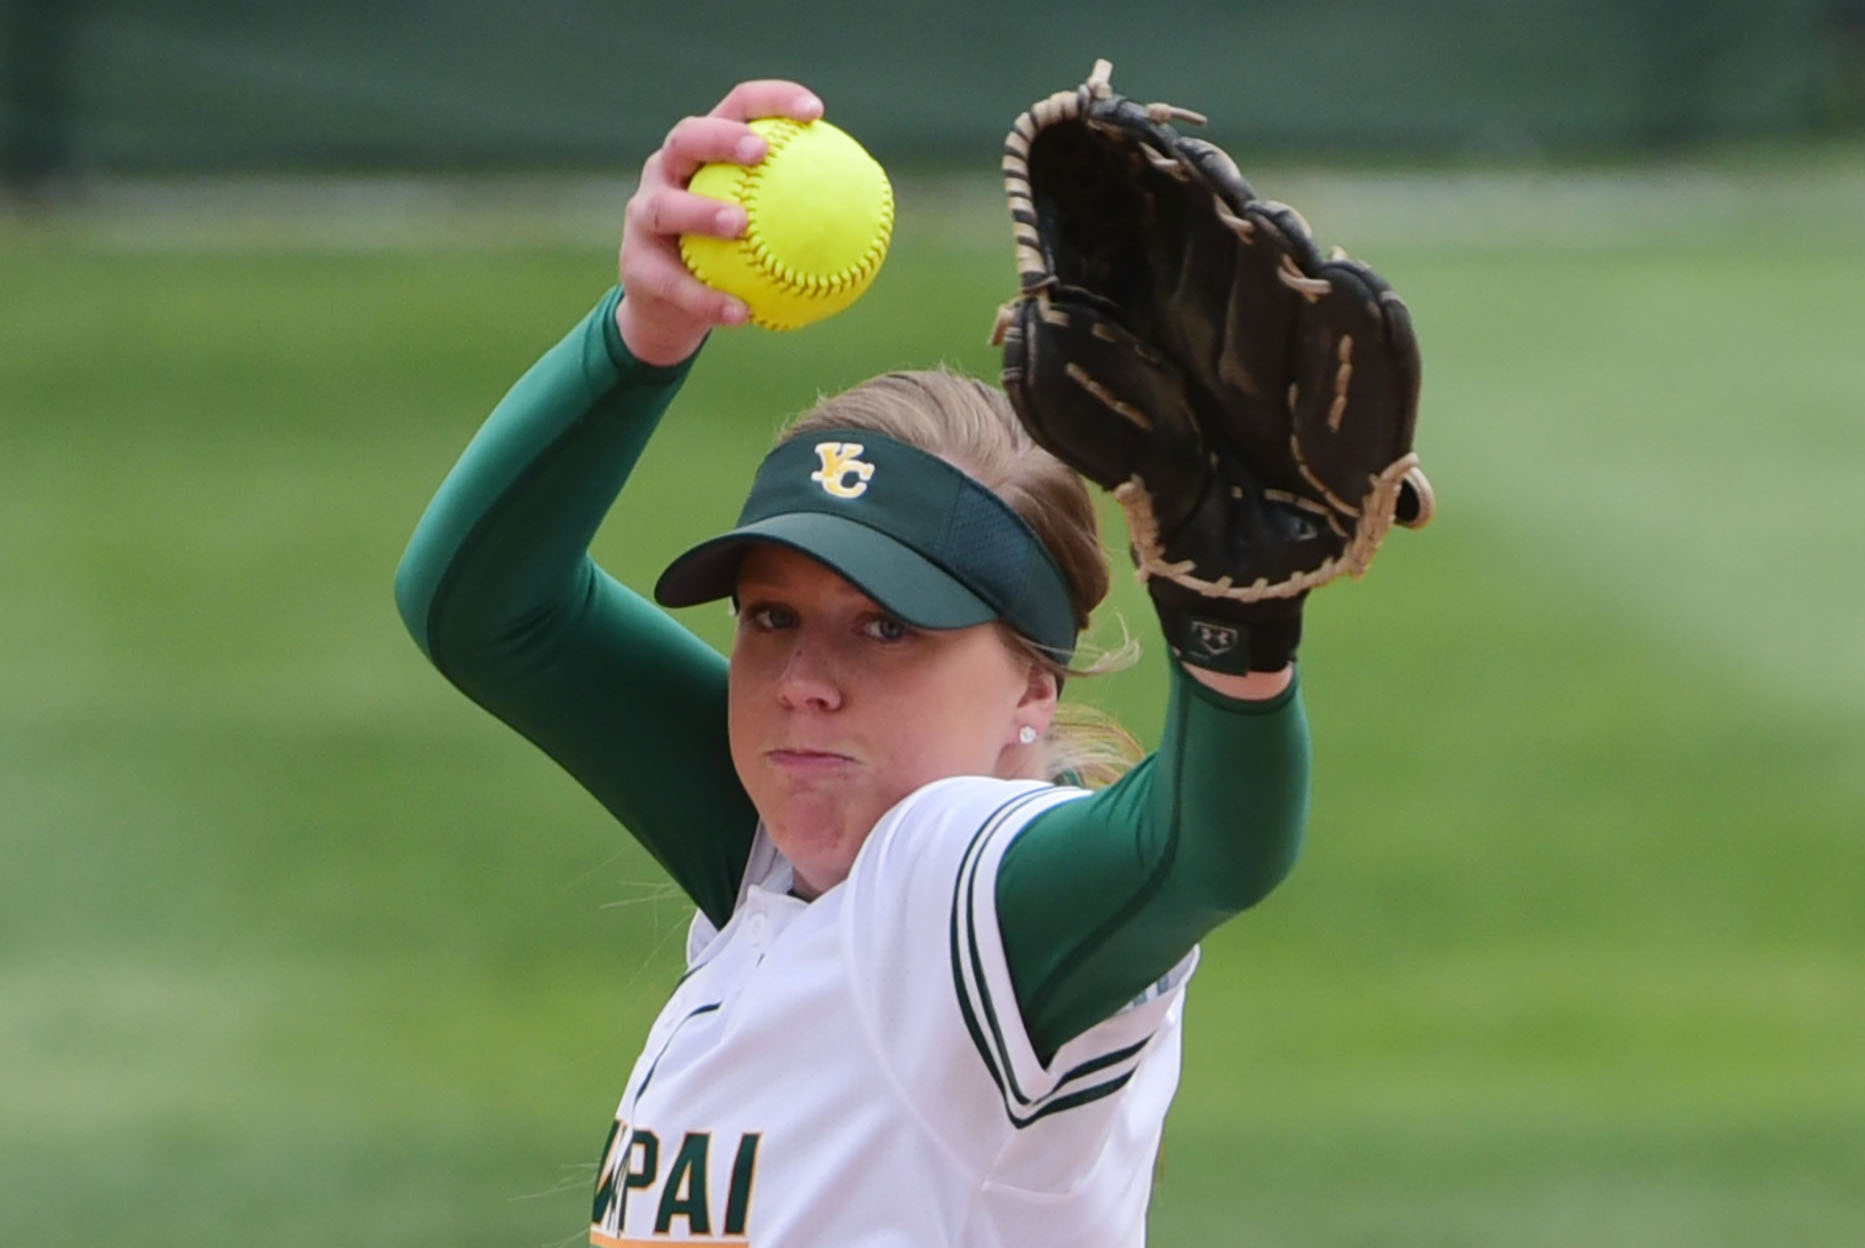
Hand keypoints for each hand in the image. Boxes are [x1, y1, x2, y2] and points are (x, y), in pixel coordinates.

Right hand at [615, 80, 824, 366]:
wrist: (670, 311)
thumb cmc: (730, 261)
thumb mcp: (766, 234)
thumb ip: (804, 217)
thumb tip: (876, 219)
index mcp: (704, 154)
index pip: (737, 108)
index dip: (773, 100)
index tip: (815, 112)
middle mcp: (667, 173)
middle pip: (687, 137)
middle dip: (722, 138)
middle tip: (761, 152)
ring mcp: (645, 216)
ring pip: (666, 206)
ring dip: (702, 213)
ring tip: (739, 226)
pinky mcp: (635, 265)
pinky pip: (674, 283)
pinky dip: (707, 299)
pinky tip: (740, 314)